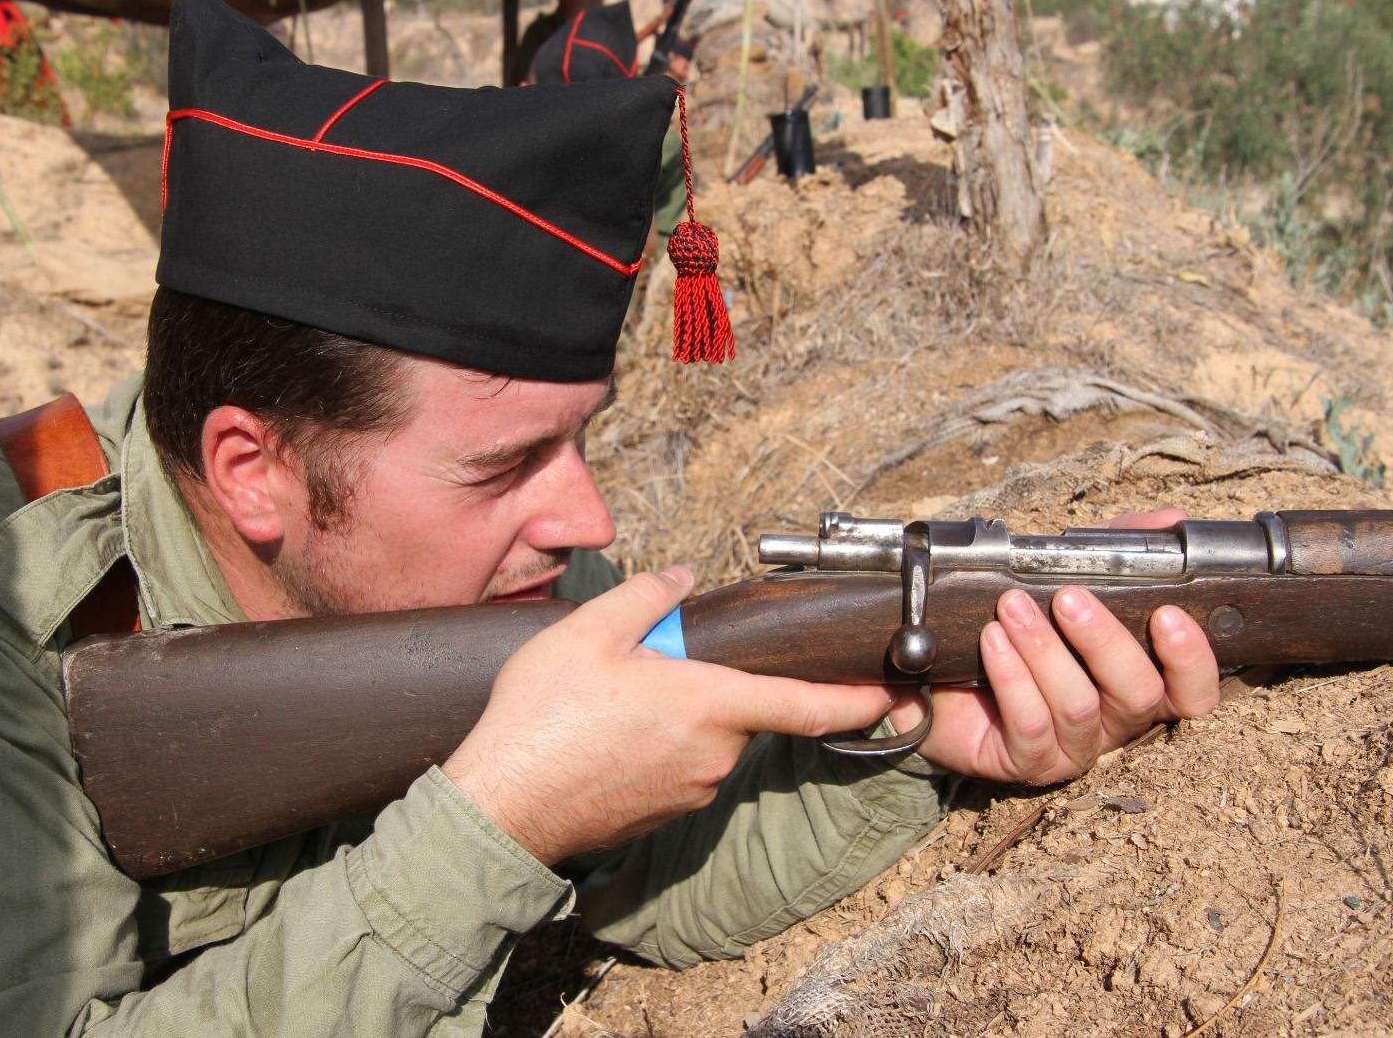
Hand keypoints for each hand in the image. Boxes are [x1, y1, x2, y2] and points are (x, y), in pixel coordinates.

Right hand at [442, 567, 894, 864]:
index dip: (856, 699)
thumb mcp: (588, 633)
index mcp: (709, 705)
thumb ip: (648, 598)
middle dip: (711, 684)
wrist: (500, 806)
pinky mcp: (664, 813)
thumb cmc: (543, 717)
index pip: (806, 704)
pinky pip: (681, 767)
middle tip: (645, 667)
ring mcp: (691, 791)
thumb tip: (683, 578)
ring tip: (610, 703)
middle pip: (740, 711)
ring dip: (680, 717)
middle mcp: (714, 755)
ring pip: (707, 739)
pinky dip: (660, 747)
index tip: (892, 693)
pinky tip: (606, 736)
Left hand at [889, 508, 1220, 783]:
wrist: (944, 669)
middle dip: (1105, 642)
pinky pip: (1029, 724)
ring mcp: (1074, 747)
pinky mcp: (1028, 761)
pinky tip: (992, 642)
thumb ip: (1119, 550)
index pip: (1193, 692)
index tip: (1167, 614)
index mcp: (1140, 682)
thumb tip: (1168, 521)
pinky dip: (1012, 678)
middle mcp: (1116, 721)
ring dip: (1045, 651)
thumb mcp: (1070, 575)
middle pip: (1139, 695)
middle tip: (1069, 598)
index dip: (1191, 660)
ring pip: (1079, 707)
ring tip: (1012, 608)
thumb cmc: (1023, 622)